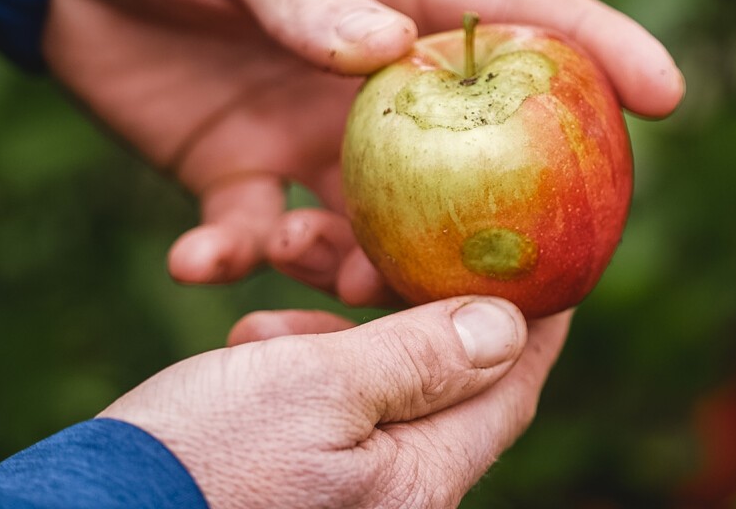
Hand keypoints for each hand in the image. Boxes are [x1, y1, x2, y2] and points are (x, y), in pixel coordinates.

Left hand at [43, 0, 684, 303]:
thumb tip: (384, 54)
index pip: (515, 16)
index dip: (599, 49)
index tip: (666, 95)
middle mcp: (370, 78)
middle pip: (463, 158)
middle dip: (486, 222)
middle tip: (489, 282)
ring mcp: (309, 133)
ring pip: (371, 226)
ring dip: (353, 269)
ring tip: (306, 269)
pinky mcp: (238, 174)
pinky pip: (257, 238)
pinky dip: (234, 259)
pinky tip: (198, 259)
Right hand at [99, 297, 570, 508]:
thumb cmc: (199, 458)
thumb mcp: (314, 387)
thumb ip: (419, 355)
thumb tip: (506, 325)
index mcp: (418, 481)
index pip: (509, 386)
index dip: (531, 317)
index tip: (536, 255)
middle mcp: (396, 501)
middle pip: (447, 387)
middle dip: (418, 313)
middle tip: (393, 252)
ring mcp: (347, 501)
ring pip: (384, 396)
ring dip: (349, 339)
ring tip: (282, 318)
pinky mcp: (298, 492)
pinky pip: (334, 418)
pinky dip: (308, 371)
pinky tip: (255, 345)